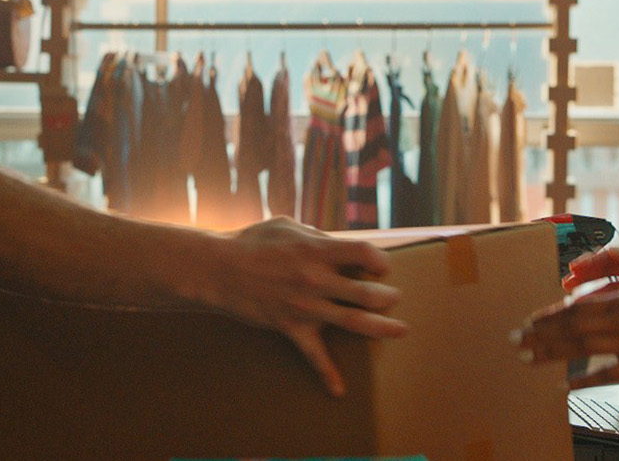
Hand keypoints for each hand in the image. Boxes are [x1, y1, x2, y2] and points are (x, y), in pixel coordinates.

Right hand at [206, 217, 407, 396]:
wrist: (219, 269)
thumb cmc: (253, 242)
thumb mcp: (289, 227)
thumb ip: (319, 237)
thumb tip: (341, 246)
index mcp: (318, 250)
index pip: (367, 254)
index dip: (381, 261)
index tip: (382, 266)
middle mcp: (317, 279)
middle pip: (369, 293)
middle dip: (388, 296)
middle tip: (393, 297)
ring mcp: (306, 306)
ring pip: (355, 322)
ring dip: (382, 327)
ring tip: (400, 329)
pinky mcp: (291, 327)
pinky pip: (313, 356)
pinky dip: (327, 375)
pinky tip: (339, 391)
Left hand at [515, 292, 618, 387]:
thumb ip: (617, 310)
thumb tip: (583, 317)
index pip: (578, 306)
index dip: (550, 315)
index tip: (528, 321)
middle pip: (572, 325)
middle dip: (540, 333)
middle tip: (514, 339)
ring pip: (580, 347)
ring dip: (550, 353)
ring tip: (527, 358)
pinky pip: (603, 375)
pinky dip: (580, 381)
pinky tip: (561, 387)